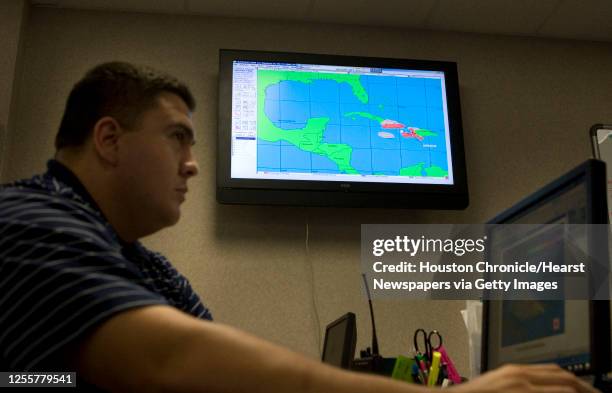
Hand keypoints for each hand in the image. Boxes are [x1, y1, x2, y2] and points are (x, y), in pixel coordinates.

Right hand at [453, 364, 598, 392]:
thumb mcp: (496, 386)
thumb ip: (517, 387)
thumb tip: (535, 390)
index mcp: (515, 371)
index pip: (555, 371)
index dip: (576, 382)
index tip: (587, 391)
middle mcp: (520, 376)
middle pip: (563, 378)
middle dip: (585, 389)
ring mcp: (520, 387)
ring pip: (562, 388)